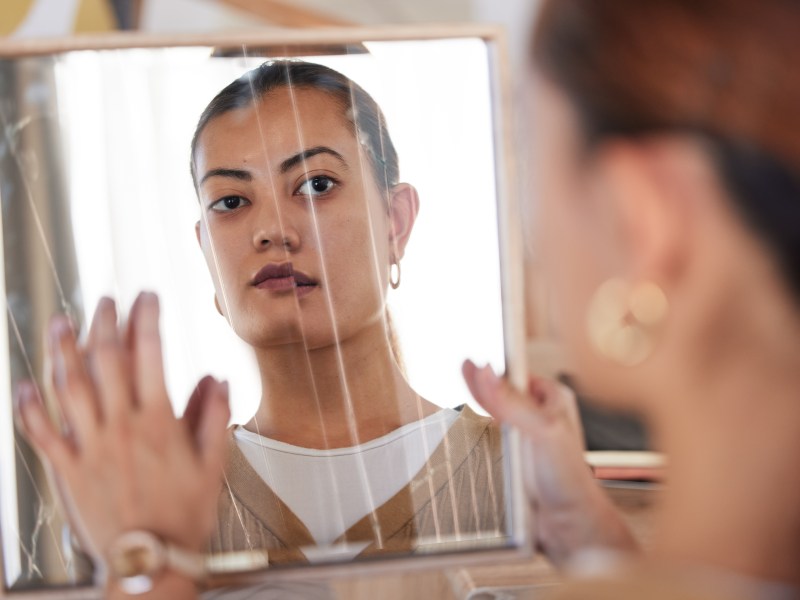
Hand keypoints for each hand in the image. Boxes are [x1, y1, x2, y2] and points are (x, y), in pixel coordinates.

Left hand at [14, 293, 229, 572]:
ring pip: (70, 388)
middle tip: (105, 299)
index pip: (150, 354)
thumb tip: (217, 380)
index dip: (147, 319)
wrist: (150, 560)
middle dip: (106, 322)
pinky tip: (25, 386)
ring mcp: (90, 446)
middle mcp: (121, 427)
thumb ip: (214, 417)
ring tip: (61, 323)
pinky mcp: (68, 469)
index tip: (148, 298)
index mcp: (158, 422)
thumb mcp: (214, 464)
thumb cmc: (183, 514)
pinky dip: (30, 408)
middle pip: (106, 360)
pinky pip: (42, 433)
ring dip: (63, 351)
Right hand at [463, 360, 636, 565]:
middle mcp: (540, 413)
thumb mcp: (541, 431)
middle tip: (461, 366)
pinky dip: (478, 427)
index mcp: (553, 398)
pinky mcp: (514, 455)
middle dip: (482, 384)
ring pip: (495, 412)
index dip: (493, 368)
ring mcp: (526, 434)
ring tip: (463, 381)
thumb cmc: (568, 478)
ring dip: (479, 405)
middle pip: (501, 391)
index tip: (471, 361)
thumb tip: (486, 373)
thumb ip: (512, 402)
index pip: (515, 374)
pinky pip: (491, 435)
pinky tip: (470, 416)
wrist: (568, 525)